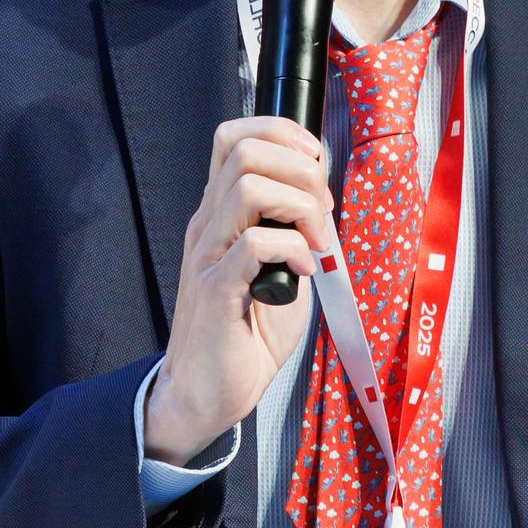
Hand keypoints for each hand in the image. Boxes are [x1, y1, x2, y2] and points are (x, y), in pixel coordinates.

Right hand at [143, 116, 333, 465]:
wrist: (204, 394)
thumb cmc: (245, 333)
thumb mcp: (278, 267)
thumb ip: (294, 228)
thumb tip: (323, 194)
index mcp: (221, 212)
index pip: (234, 136)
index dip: (280, 132)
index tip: (314, 164)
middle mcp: (209, 224)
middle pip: (245, 149)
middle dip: (299, 168)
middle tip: (320, 210)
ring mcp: (208, 254)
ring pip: (248, 186)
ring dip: (299, 206)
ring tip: (315, 240)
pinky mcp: (216, 291)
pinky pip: (255, 245)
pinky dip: (293, 249)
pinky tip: (303, 273)